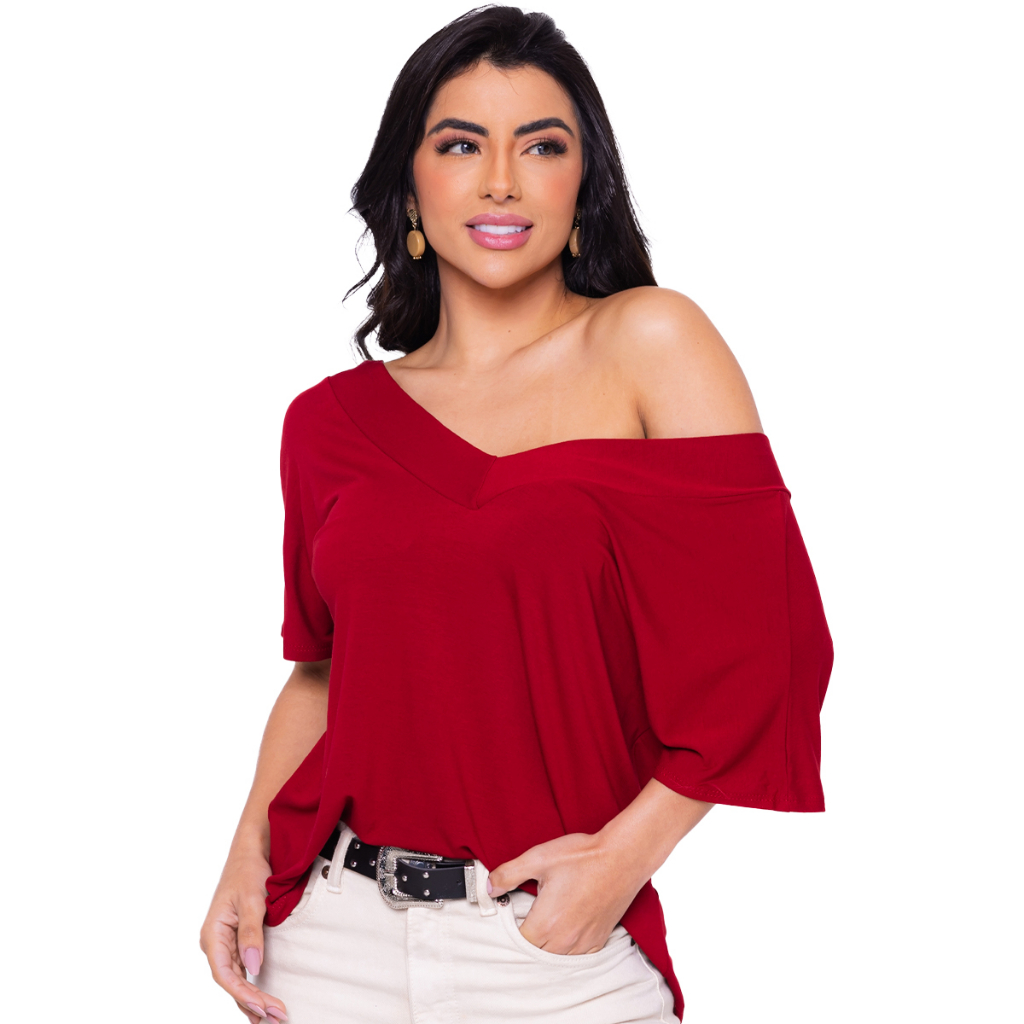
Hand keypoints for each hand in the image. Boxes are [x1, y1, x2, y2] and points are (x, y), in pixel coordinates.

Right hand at [199, 848, 288, 1022]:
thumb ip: (251, 934)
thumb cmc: (248, 871)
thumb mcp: (252, 900)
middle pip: (232, 981)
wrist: (250, 851)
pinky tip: (260, 1003)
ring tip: (273, 1017)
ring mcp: (224, 943)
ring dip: (253, 998)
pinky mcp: (235, 941)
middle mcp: (215, 942)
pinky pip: (241, 970)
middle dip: (252, 1002)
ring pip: (236, 979)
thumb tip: (253, 967)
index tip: (263, 1008)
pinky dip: (251, 986)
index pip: (225, 975)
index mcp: (212, 934)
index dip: (243, 994)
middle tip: (277, 1017)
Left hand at [485, 831, 648, 954]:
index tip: (509, 917)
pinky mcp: (599, 939)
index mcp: (547, 922)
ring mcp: (584, 942)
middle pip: (536, 954)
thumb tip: (489, 887)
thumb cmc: (582, 857)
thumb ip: (509, 874)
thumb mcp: (539, 858)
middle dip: (527, 940)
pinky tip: (564, 931)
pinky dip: (567, 949)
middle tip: (524, 920)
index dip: (509, 931)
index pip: (518, 943)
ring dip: (546, 947)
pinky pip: (577, 956)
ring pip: (556, 958)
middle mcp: (565, 939)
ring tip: (543, 926)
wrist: (622, 857)